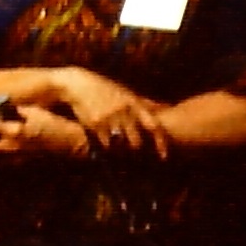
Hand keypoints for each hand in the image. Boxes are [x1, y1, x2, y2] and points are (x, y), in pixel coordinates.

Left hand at [0, 105, 94, 159]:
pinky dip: (2, 161)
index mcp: (14, 131)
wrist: (74, 143)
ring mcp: (21, 156)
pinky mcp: (30, 162)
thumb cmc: (57, 124)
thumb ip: (20, 111)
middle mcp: (14, 146)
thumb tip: (9, 111)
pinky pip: (11, 162)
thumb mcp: (36, 112)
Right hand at [50, 68, 172, 157]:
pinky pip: (104, 143)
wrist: (79, 84)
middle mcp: (123, 111)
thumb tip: (167, 108)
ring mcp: (108, 118)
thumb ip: (146, 103)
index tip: (164, 156)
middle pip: (136, 141)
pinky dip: (108, 150)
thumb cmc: (106, 89)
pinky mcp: (93, 123)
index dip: (161, 143)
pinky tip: (109, 152)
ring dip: (123, 154)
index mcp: (134, 104)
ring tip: (124, 160)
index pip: (153, 126)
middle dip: (138, 153)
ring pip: (121, 145)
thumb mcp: (127, 93)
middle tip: (139, 161)